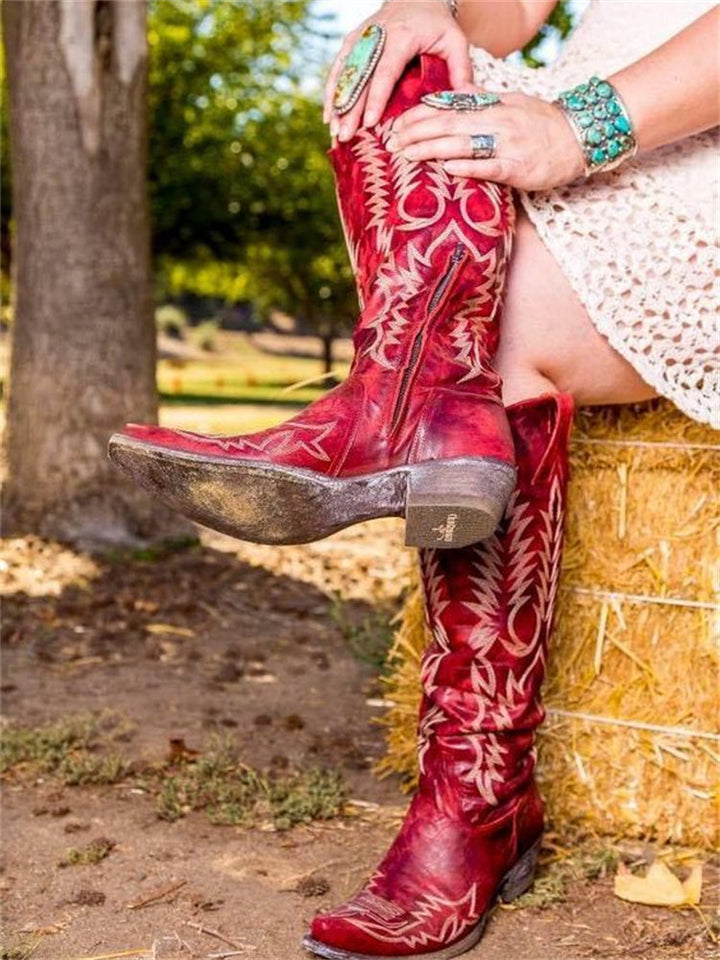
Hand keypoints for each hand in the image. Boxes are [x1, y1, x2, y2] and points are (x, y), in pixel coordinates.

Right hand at [325, 0, 471, 141]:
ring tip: (333, 129)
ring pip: (344, 73)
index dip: (376, 98)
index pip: (385, 71)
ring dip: (336, 102)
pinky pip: (339, 68)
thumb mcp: (455, 40)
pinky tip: (329, 114)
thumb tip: (466, 99)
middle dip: (350, 108)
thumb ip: (461, 69)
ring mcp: (361, 38)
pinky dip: (332, 91)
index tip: (370, 122)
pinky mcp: (352, 41)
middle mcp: (375, 36)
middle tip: (344, 135)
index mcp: (401, 36)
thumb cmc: (437, 23)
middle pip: (360, 77)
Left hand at [389, 90, 586, 189]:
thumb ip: (483, 101)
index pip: (450, 108)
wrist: (579, 139)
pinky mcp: (518, 169)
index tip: (398, 123)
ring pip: (463, 145)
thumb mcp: (513, 103)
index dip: (422, 115)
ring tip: (407, 154)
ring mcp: (508, 146)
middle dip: (418, 133)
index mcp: (494, 107)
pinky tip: (446, 168)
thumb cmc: (544, 123)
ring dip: (432, 150)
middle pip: (450, 126)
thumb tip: (455, 95)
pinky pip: (489, 167)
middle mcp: (498, 123)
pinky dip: (467, 167)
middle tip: (392, 142)